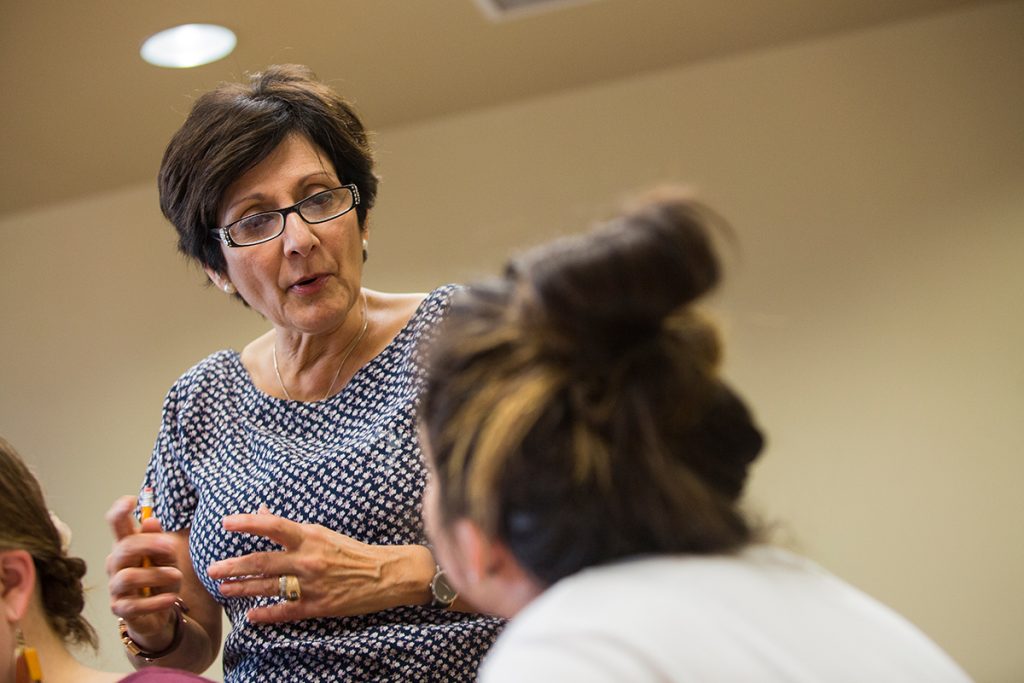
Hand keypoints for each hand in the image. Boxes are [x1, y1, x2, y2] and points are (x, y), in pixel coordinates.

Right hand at [106, 495, 185, 645]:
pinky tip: (171, 598)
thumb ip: (160, 543)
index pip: (116, 524)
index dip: (120, 511)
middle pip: (124, 547)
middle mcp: (116, 564)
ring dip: (157, 575)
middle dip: (149, 544)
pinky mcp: (120, 609)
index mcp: (127, 546)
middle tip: (171, 547)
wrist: (159, 613)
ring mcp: (115, 587)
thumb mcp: (168, 558)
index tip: (131, 499)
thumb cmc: (161, 579)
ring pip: (128, 576)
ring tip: (176, 577)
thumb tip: (152, 521)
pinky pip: (134, 604)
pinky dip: (156, 601)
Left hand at [207, 508, 431, 622]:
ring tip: (223, 590)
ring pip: (267, 587)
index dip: (247, 523)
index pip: (271, 526)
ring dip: (242, 589)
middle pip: (261, 561)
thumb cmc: (353, 551)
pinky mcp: (318, 606)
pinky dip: (265, 614)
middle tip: (212, 569)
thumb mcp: (323, 534)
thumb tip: (261, 513)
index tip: (225, 523)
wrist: (386, 574)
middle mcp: (307, 559)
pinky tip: (251, 616)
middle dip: (233, 566)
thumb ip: (290, 528)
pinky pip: (285, 611)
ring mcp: (311, 584)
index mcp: (310, 537)